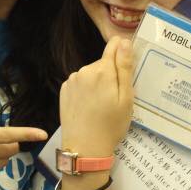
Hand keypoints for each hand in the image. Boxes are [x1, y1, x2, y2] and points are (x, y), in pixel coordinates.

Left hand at [60, 37, 133, 156]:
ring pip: (91, 73)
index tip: (126, 67)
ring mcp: (72, 80)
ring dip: (98, 82)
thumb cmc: (111, 125)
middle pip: (103, 63)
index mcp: (103, 70)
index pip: (113, 46)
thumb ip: (125, 67)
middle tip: (116, 98)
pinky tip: (89, 106)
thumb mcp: (126, 98)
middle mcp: (84, 71)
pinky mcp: (64, 90)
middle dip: (111, 74)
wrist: (85, 148)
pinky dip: (86, 90)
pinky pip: (80, 83)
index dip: (122, 52)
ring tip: (102, 105)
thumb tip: (124, 41)